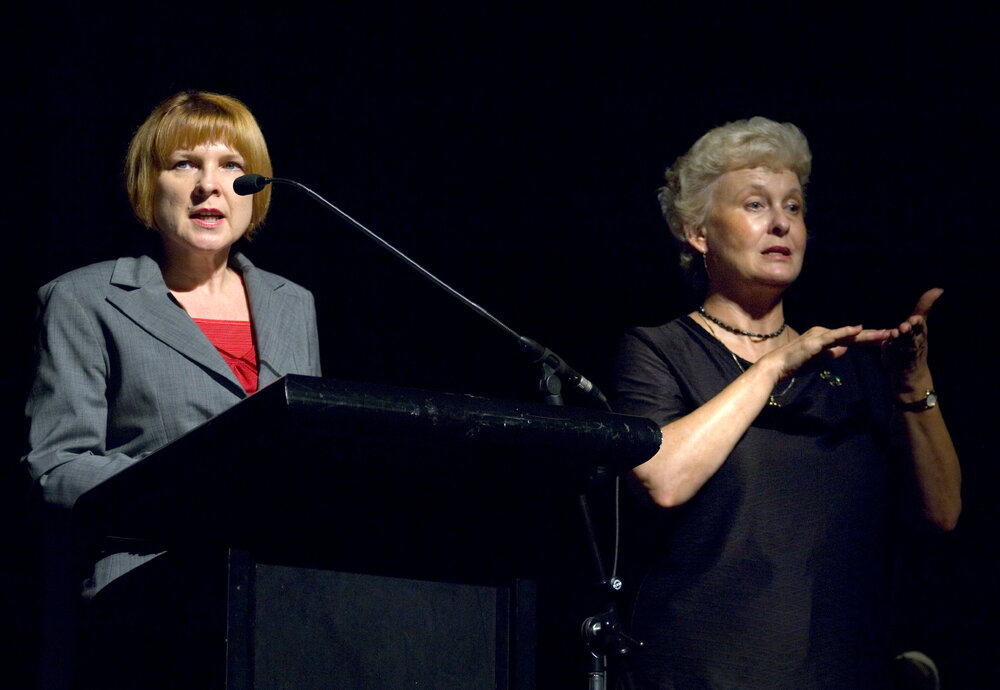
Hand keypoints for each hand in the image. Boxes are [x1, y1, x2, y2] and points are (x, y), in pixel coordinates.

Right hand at [762, 324, 885, 380]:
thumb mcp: (818, 360)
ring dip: (867, 334)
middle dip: (874, 335)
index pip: (852, 339)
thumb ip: (830, 354)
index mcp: (826, 337)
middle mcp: (824, 332)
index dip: (869, 340)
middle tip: (894, 333)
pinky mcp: (814, 341)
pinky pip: (833, 336)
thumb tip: (844, 350)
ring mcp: (819, 335)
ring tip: (885, 333)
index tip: (886, 340)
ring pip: (848, 334)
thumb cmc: (794, 364)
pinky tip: (858, 329)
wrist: (775, 367)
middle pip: (853, 335)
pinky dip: (846, 332)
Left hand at [882, 288, 941, 384]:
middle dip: (908, 331)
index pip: (920, 327)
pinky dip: (888, 349)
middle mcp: (914, 342)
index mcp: (921, 333)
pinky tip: (886, 344)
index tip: (914, 319)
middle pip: (911, 336)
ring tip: (895, 333)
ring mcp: (904, 352)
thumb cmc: (916, 343)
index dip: (917, 323)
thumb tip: (938, 289)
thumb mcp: (920, 325)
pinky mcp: (893, 359)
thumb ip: (924, 307)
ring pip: (901, 345)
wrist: (912, 373)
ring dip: (898, 339)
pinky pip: (890, 353)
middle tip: (904, 326)